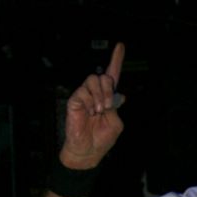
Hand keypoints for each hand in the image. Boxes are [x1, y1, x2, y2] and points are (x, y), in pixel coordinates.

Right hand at [60, 42, 125, 168]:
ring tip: (99, 110)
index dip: (116, 60)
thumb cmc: (102, 139)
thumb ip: (116, 106)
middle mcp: (96, 94)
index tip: (121, 45)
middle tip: (108, 106)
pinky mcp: (75, 100)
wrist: (88, 151)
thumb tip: (117, 94)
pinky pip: (83, 91)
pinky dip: (91, 101)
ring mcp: (84, 96)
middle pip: (103, 76)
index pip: (112, 75)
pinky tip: (91, 112)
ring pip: (93, 80)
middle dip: (108, 89)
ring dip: (100, 95)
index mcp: (108, 98)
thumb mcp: (115, 123)